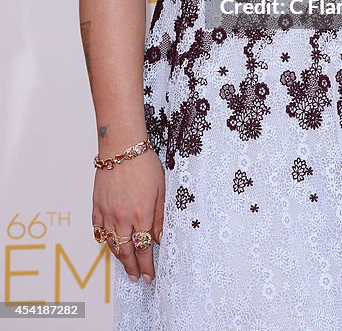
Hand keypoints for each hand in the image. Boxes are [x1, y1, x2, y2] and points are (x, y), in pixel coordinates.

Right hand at [92, 148, 164, 281]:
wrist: (121, 146)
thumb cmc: (144, 164)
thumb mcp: (161, 189)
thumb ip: (160, 217)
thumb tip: (160, 238)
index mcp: (141, 215)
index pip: (144, 249)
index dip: (147, 265)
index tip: (149, 276)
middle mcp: (122, 218)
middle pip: (126, 252)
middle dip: (133, 268)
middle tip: (137, 277)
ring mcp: (107, 213)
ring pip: (111, 244)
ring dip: (119, 258)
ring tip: (126, 265)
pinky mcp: (96, 206)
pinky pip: (98, 230)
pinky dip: (103, 239)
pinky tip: (109, 243)